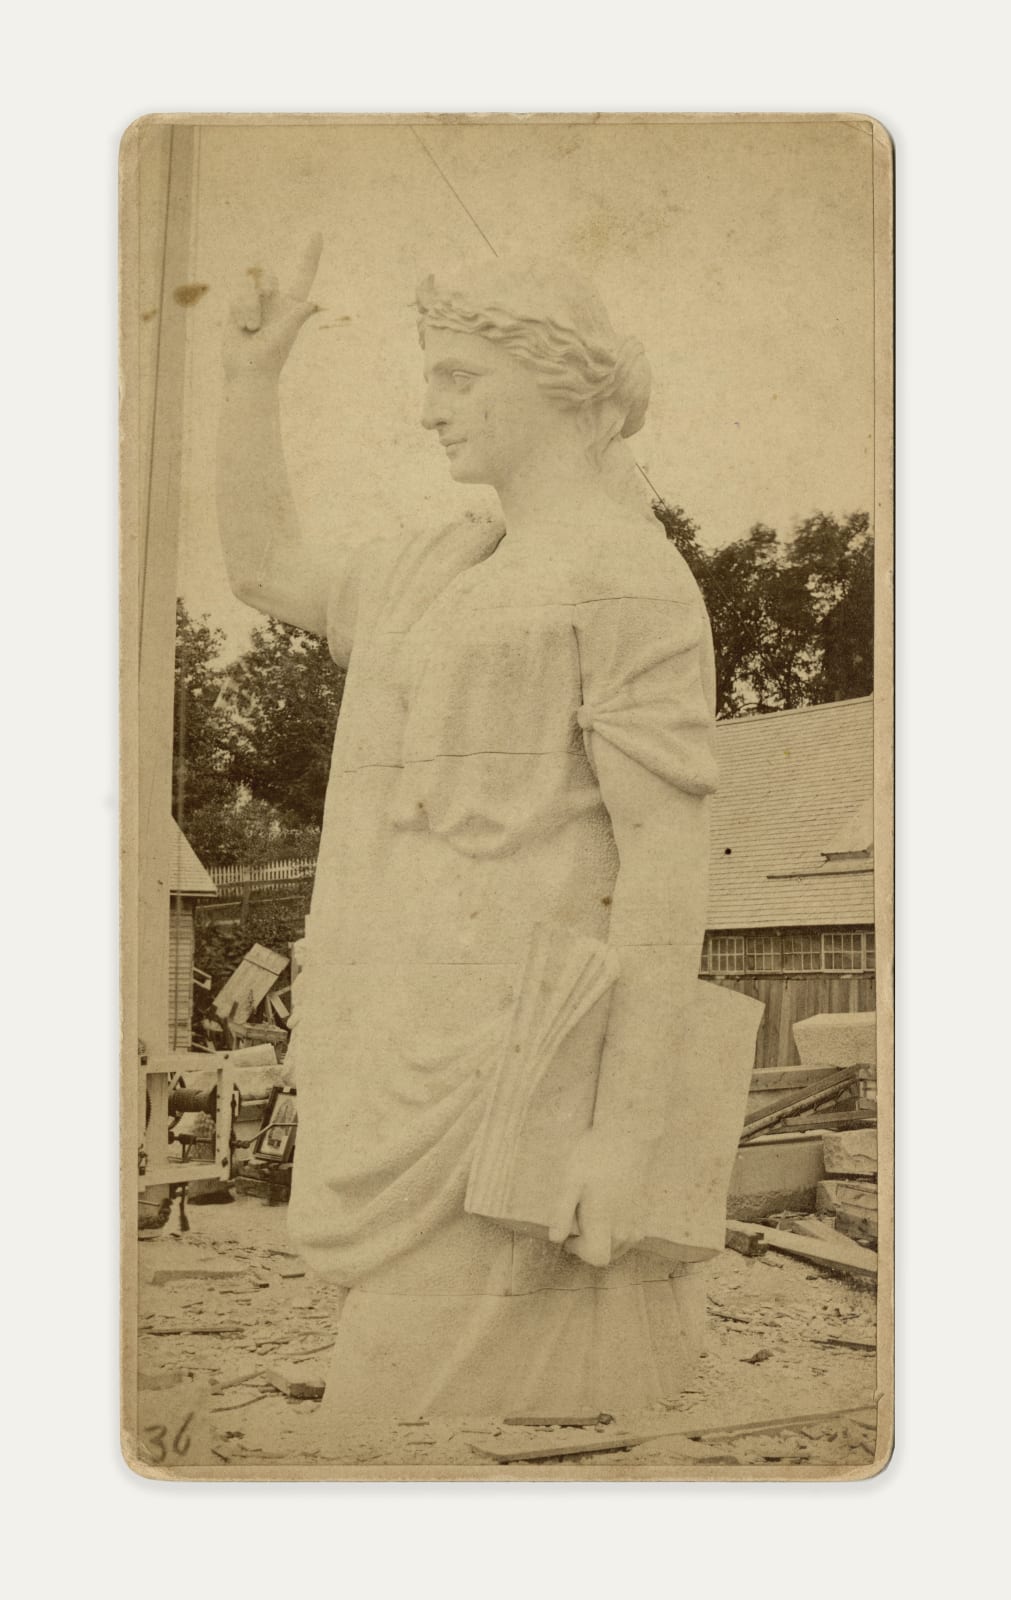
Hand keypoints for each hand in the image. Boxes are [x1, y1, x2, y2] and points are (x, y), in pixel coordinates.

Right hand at [223, 233, 322, 381]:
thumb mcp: (286, 334)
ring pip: (249, 285)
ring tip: (252, 328)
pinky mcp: (238, 307)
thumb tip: (313, 304)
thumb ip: (297, 315)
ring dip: (249, 307)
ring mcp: (256, 303)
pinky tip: (243, 327)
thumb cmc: (271, 356)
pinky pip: (236, 293)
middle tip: (266, 304)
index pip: (304, 274)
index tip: (317, 234)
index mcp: (293, 304)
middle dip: (264, 286)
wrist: (248, 372)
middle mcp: (275, 300)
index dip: (310, 255)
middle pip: (267, 274)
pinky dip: (240, 310)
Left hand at [547, 1127, 654, 1267]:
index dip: (581, 1252)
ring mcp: (637, 1220)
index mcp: (604, 1222)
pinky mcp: (645, 1212)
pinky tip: (611, 1210)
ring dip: (605, 1239)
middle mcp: (624, 1227)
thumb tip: (554, 1238)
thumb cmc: (594, 1155)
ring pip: (620, 1246)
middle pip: (607, 1254)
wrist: (628, 1136)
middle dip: (591, 1244)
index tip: (571, 1236)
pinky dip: (619, 1232)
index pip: (597, 1257)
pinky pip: (631, 1236)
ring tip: (595, 1212)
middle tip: (580, 1219)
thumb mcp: (570, 1180)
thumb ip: (561, 1212)